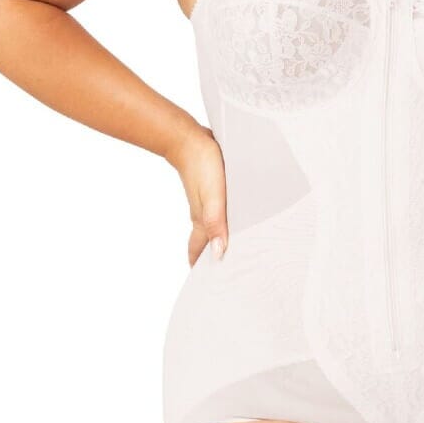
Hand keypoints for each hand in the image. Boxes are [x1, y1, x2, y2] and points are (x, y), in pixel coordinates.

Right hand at [163, 122, 227, 266]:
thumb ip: (216, 224)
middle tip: (226, 273)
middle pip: (205, 243)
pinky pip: (217, 212)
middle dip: (212, 259)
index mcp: (201, 221)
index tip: (210, 283)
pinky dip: (224, 221)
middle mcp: (202, 215)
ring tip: (233, 251)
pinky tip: (235, 219)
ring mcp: (206, 202)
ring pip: (212, 228)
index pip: (199, 251)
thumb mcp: (213, 198)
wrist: (188, 138)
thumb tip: (218, 253)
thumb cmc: (201, 166)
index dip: (202, 267)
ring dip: (219, 240)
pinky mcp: (211, 189)